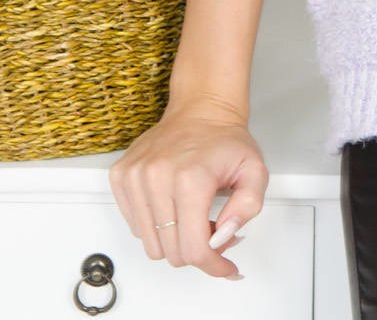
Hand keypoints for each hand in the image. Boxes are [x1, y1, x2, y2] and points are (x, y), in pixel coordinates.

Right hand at [108, 94, 267, 280]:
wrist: (201, 109)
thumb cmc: (225, 140)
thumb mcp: (255, 171)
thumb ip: (248, 207)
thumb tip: (224, 235)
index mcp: (190, 178)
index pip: (193, 248)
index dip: (213, 265)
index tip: (224, 266)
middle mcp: (156, 177)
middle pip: (172, 252)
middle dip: (196, 249)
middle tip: (212, 228)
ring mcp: (134, 176)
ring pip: (150, 244)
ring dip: (174, 239)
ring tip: (192, 216)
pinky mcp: (121, 176)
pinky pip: (135, 225)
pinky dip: (155, 225)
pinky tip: (172, 206)